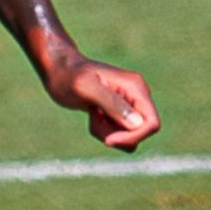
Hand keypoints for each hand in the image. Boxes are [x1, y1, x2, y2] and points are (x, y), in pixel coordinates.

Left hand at [44, 51, 160, 151]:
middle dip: (115, 134)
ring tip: (92, 114)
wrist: (59, 70)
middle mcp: (138, 96)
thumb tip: (139, 123)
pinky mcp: (121, 112)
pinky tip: (93, 115)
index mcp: (136, 87)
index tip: (108, 140)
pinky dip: (104, 131)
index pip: (151, 124)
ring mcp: (131, 105)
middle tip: (93, 118)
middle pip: (139, 133)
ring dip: (107, 132)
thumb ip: (111, 103)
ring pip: (129, 137)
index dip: (133, 137)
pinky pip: (120, 135)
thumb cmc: (69, 76)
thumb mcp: (86, 88)